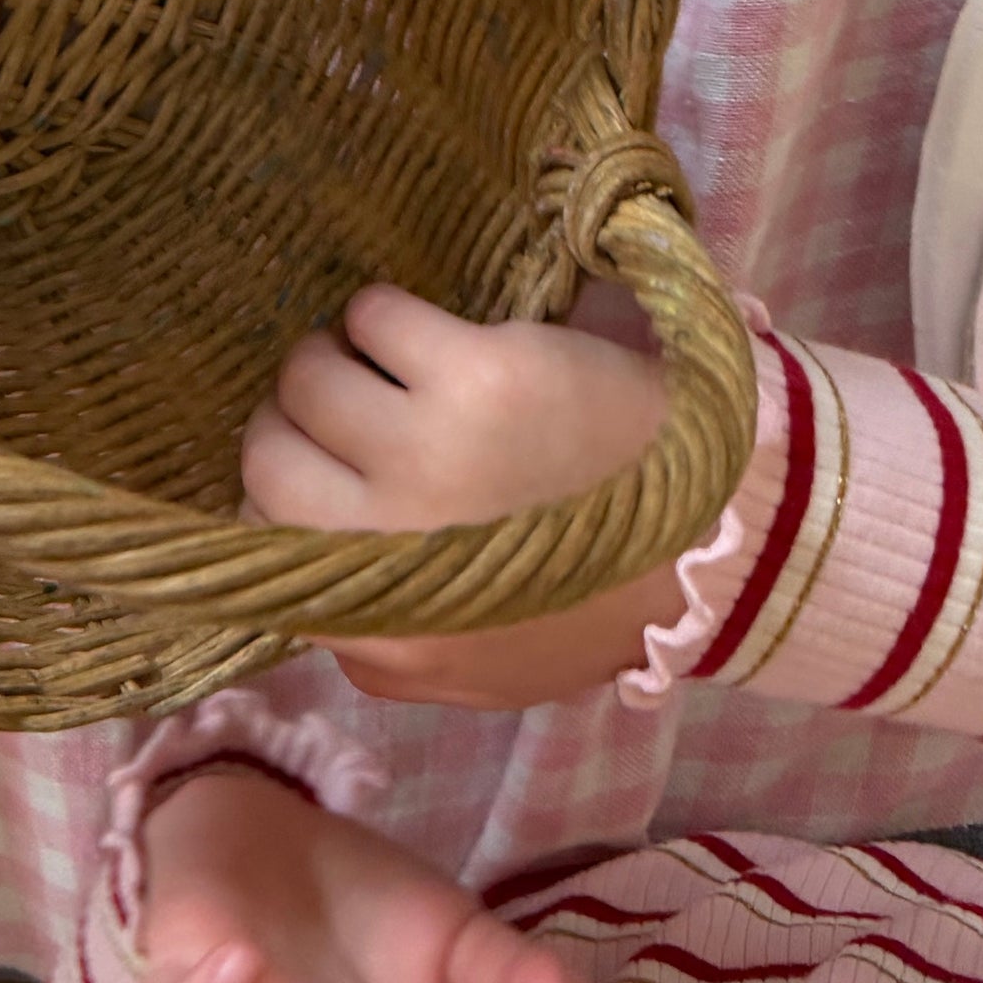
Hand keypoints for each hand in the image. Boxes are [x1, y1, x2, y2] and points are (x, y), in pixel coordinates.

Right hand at [241, 287, 684, 709]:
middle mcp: (383, 549)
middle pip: (265, 456)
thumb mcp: (473, 668)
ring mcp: (424, 460)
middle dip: (294, 424)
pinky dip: (383, 314)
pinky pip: (373, 316)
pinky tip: (422, 331)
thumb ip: (378, 647)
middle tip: (343, 407)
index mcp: (380, 634)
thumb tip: (297, 582)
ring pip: (307, 377)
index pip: (260, 551)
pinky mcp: (473, 379)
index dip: (284, 502)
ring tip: (385, 362)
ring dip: (337, 358)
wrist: (722, 540)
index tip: (319, 472)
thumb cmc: (590, 602)